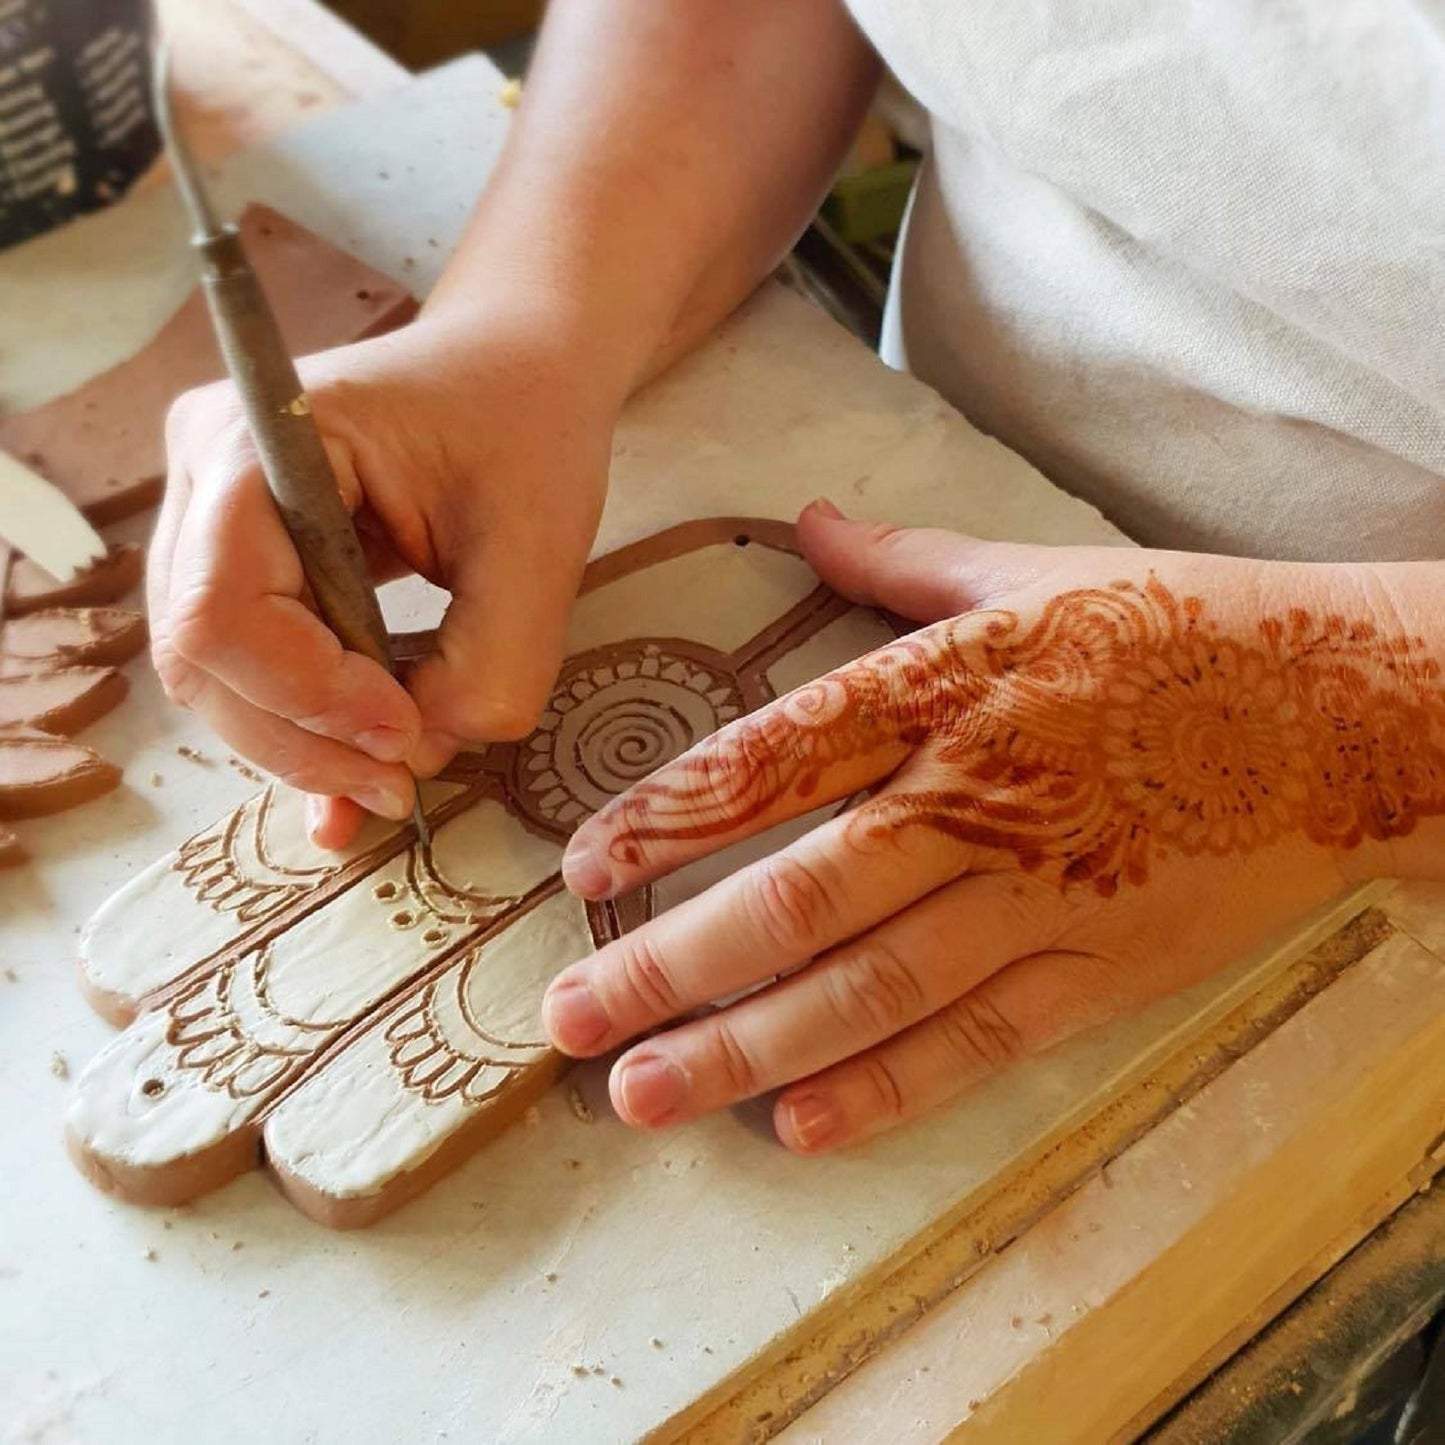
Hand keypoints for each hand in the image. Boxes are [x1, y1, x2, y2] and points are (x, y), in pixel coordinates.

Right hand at [150, 311, 619, 847]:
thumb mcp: (538, 546)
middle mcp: (206, 476)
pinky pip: (250, 666)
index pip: (224, 606)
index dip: (307, 693)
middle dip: (301, 739)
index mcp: (259, 440)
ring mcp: (210, 520)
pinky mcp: (243, 562)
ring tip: (394, 778)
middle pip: (202, 655)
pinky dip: (302, 731)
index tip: (406, 730)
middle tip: (400, 783)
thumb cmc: (526, 428)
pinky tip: (351, 786)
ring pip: (217, 677)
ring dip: (302, 745)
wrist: (517, 373)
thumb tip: (419, 752)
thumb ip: (492, 665)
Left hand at [541, 501, 1443, 1151]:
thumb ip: (903, 558)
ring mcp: (1043, 896)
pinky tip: (800, 1129)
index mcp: (950, 686)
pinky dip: (888, 1090)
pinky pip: (980, 1043)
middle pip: (801, 897)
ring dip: (749, 1050)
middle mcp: (981, 797)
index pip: (777, 759)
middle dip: (671, 965)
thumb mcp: (1035, 571)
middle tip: (569, 1018)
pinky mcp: (1103, 971)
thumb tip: (804, 518)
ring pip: (874, 991)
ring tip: (644, 1094)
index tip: (583, 867)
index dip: (669, 817)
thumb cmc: (1181, 631)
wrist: (1350, 714)